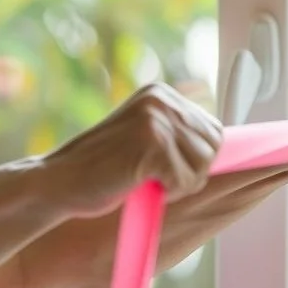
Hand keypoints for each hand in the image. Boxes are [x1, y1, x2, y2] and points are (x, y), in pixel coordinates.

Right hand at [46, 83, 223, 217]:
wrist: (58, 182)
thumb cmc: (99, 170)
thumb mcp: (142, 141)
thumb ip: (176, 136)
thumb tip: (228, 146)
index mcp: (159, 94)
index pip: (212, 130)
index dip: (193, 159)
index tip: (163, 167)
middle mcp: (161, 99)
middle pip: (213, 147)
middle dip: (188, 171)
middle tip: (147, 174)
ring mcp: (157, 119)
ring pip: (203, 166)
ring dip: (176, 184)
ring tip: (140, 178)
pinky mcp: (152, 143)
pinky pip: (186, 182)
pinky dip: (165, 193)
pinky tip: (134, 183)